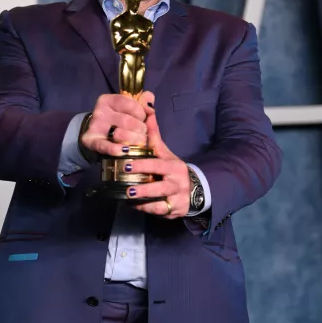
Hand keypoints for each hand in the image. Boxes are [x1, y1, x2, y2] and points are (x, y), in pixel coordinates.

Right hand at [80, 91, 154, 158]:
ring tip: (136, 143)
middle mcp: (100, 111)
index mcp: (109, 100)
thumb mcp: (131, 108)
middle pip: (127, 121)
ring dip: (133, 141)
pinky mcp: (91, 142)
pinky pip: (106, 146)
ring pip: (120, 134)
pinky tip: (125, 151)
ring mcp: (95, 127)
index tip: (142, 119)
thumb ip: (143, 102)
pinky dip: (117, 150)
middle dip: (140, 129)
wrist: (99, 136)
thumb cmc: (120, 121)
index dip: (142, 114)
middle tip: (142, 133)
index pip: (132, 105)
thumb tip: (150, 106)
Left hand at [125, 94, 191, 218]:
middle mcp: (176, 183)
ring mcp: (177, 198)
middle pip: (159, 186)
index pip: (156, 164)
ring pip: (159, 203)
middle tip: (125, 187)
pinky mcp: (175, 211)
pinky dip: (146, 210)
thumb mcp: (165, 152)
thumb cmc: (174, 169)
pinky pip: (159, 212)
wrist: (196, 189)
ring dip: (142, 202)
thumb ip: (153, 135)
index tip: (125, 162)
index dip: (141, 164)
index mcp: (173, 166)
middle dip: (142, 188)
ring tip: (127, 198)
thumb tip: (147, 110)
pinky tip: (133, 206)